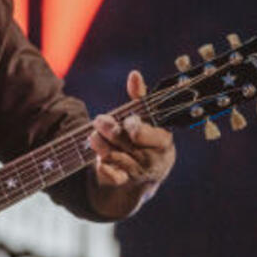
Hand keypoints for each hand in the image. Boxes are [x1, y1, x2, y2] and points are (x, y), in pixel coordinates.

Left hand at [89, 70, 175, 194]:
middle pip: (121, 140)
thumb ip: (140, 98)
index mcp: (163, 141)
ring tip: (94, 135)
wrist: (144, 175)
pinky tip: (99, 159)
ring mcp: (139, 172)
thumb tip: (134, 75)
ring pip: (111, 154)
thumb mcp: (148, 119)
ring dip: (99, 142)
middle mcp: (153, 159)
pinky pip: (109, 174)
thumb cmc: (146, 139)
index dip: (129, 124)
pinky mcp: (124, 182)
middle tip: (99, 120)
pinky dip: (102, 165)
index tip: (127, 119)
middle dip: (107, 127)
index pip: (139, 131)